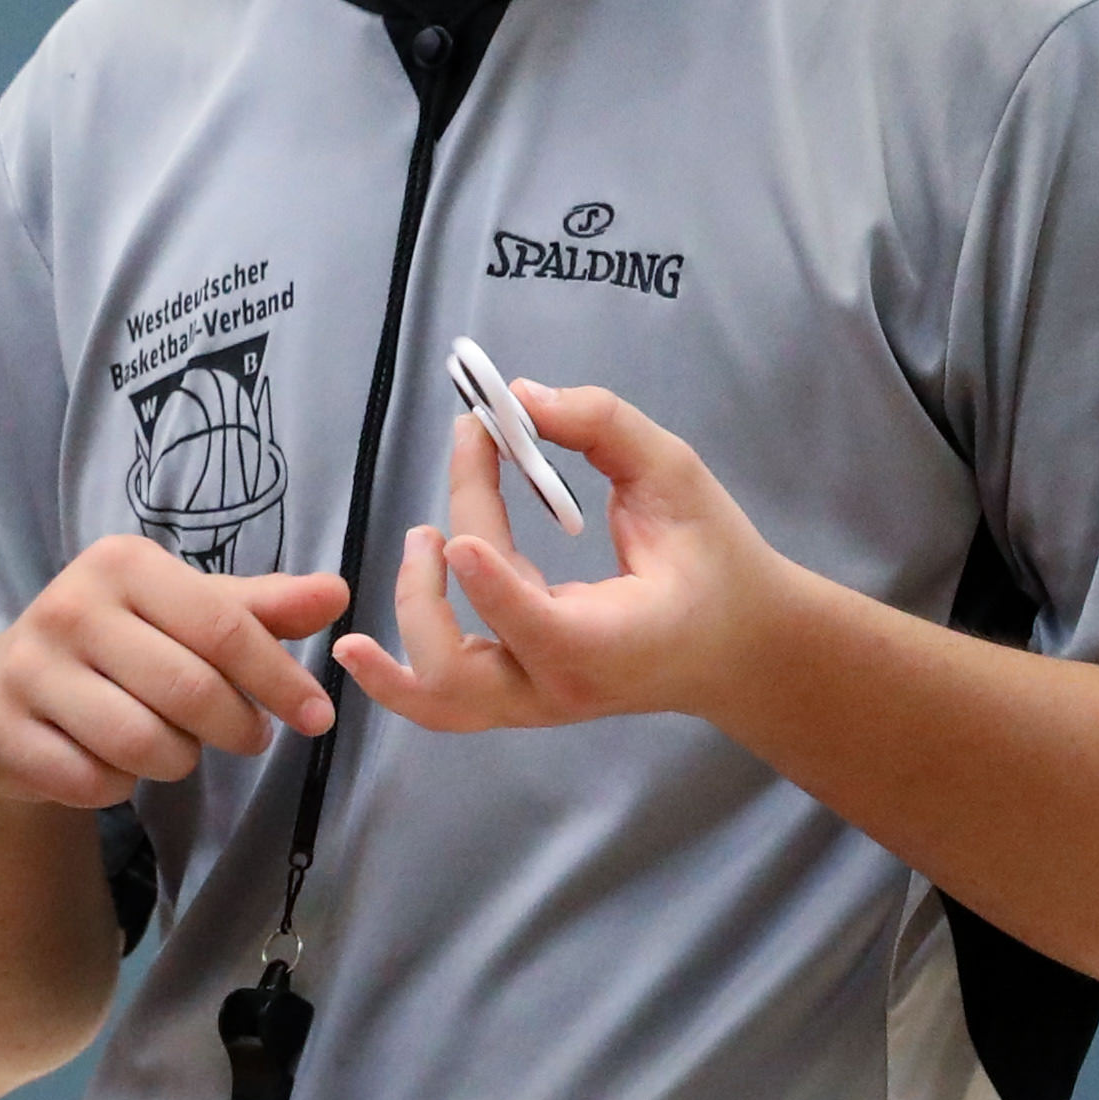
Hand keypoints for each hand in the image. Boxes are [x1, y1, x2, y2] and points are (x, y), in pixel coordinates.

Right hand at [0, 534, 345, 807]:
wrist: (9, 687)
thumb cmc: (120, 643)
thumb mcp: (187, 613)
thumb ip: (259, 609)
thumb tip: (336, 594)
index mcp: (121, 563)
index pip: (223, 627)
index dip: (280, 678)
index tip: (318, 718)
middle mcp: (69, 605)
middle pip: (190, 691)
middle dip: (235, 727)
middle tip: (249, 736)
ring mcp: (30, 670)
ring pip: (144, 744)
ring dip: (177, 759)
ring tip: (173, 742)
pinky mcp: (5, 732)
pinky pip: (96, 782)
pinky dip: (120, 785)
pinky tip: (111, 760)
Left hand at [337, 381, 794, 731]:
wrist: (742, 649)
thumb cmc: (716, 560)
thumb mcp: (676, 477)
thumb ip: (603, 428)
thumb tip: (519, 398)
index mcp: (612, 643)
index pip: (536, 627)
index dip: (490, 585)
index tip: (456, 536)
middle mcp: (564, 684)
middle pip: (462, 675)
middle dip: (425, 603)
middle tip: (433, 529)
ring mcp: (536, 700)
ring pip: (439, 701)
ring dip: (404, 631)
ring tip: (416, 545)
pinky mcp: (518, 692)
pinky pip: (444, 698)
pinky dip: (397, 673)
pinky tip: (356, 645)